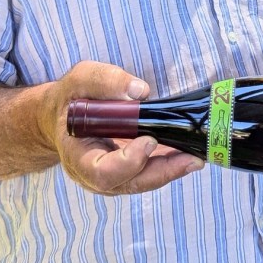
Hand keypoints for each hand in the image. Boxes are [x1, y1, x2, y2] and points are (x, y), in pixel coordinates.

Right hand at [39, 61, 203, 194]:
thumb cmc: (71, 97)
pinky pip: (150, 171)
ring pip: (144, 180)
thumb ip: (104, 82)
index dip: (127, 162)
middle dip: (162, 172)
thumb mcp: (80, 80)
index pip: (101, 172)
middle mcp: (95, 174)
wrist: (65, 114)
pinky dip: (170, 163)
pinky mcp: (129, 169)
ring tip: (197, 156)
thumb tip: (139, 91)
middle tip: (191, 159)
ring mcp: (113, 175)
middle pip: (130, 183)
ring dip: (172, 170)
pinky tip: (190, 151)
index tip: (147, 140)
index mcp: (77, 155)